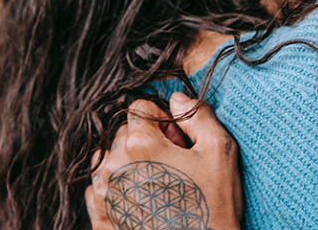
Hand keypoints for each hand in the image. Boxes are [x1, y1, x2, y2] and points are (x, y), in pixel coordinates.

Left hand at [85, 93, 242, 229]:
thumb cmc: (214, 206)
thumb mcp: (220, 152)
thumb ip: (198, 115)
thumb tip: (176, 99)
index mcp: (140, 144)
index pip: (139, 109)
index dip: (163, 121)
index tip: (177, 142)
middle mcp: (113, 166)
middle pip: (122, 134)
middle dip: (144, 142)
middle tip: (172, 167)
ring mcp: (102, 195)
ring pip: (107, 161)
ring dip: (127, 166)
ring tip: (156, 188)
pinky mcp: (99, 219)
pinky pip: (98, 190)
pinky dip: (116, 191)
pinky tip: (143, 206)